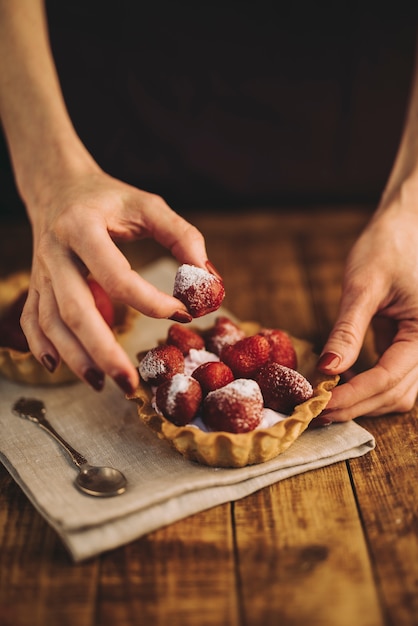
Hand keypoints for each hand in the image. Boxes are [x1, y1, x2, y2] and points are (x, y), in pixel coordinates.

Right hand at [20, 166, 214, 391]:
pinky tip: (57, 367)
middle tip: (130, 382)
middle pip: (75, 310)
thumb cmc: (109, 198)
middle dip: (103, 351)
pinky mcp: (36, 284)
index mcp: (83, 227)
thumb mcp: (147, 205)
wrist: (58, 188)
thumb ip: (181, 235)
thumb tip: (207, 277)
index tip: (183, 313)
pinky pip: (31, 320)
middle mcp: (55, 252)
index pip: (116, 276)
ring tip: (104, 384)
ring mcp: (41, 271)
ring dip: (76, 358)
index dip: (151, 301)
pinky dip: (40, 345)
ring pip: (51, 323)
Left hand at [316, 190, 417, 419]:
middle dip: (356, 405)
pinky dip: (367, 386)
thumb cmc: (388, 245)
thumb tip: (327, 369)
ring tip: (325, 400)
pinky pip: (393, 377)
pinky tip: (341, 383)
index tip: (318, 402)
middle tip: (315, 409)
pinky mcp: (409, 344)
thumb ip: (348, 330)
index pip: (389, 378)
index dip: (352, 395)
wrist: (406, 225)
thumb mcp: (364, 285)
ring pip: (397, 393)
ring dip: (363, 402)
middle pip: (395, 395)